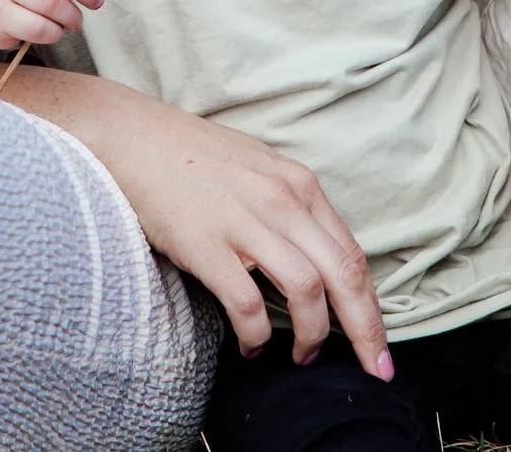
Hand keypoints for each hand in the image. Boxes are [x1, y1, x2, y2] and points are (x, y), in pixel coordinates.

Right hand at [70, 88, 391, 379]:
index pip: (352, 254)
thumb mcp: (259, 170)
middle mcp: (282, 200)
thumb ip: (292, 209)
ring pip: (306, 290)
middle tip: (374, 372)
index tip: (379, 345)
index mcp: (299, 185)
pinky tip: (252, 348)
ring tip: (302, 356)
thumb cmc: (193, 157)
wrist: (131, 137)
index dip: (373, 306)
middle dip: (365, 331)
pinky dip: (257, 336)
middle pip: (344, 275)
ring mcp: (244, 220)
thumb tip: (319, 261)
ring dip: (312, 334)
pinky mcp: (205, 243)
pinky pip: (247, 304)